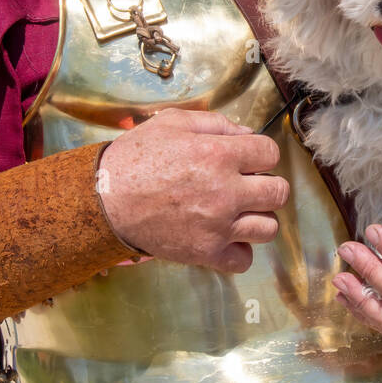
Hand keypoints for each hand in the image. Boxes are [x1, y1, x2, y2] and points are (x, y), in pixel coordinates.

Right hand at [98, 108, 289, 272]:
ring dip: (257, 218)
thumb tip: (248, 134)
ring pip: (268, 228)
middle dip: (267, 185)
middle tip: (246, 185)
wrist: (103, 199)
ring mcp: (217, 226)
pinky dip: (239, 250)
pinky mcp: (204, 253)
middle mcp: (225, 192)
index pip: (271, 153)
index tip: (247, 159)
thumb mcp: (173, 123)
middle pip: (278, 193)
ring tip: (237, 211)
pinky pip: (243, 260)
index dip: (261, 154)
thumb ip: (216, 124)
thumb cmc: (134, 158)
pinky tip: (225, 236)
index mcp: (219, 154)